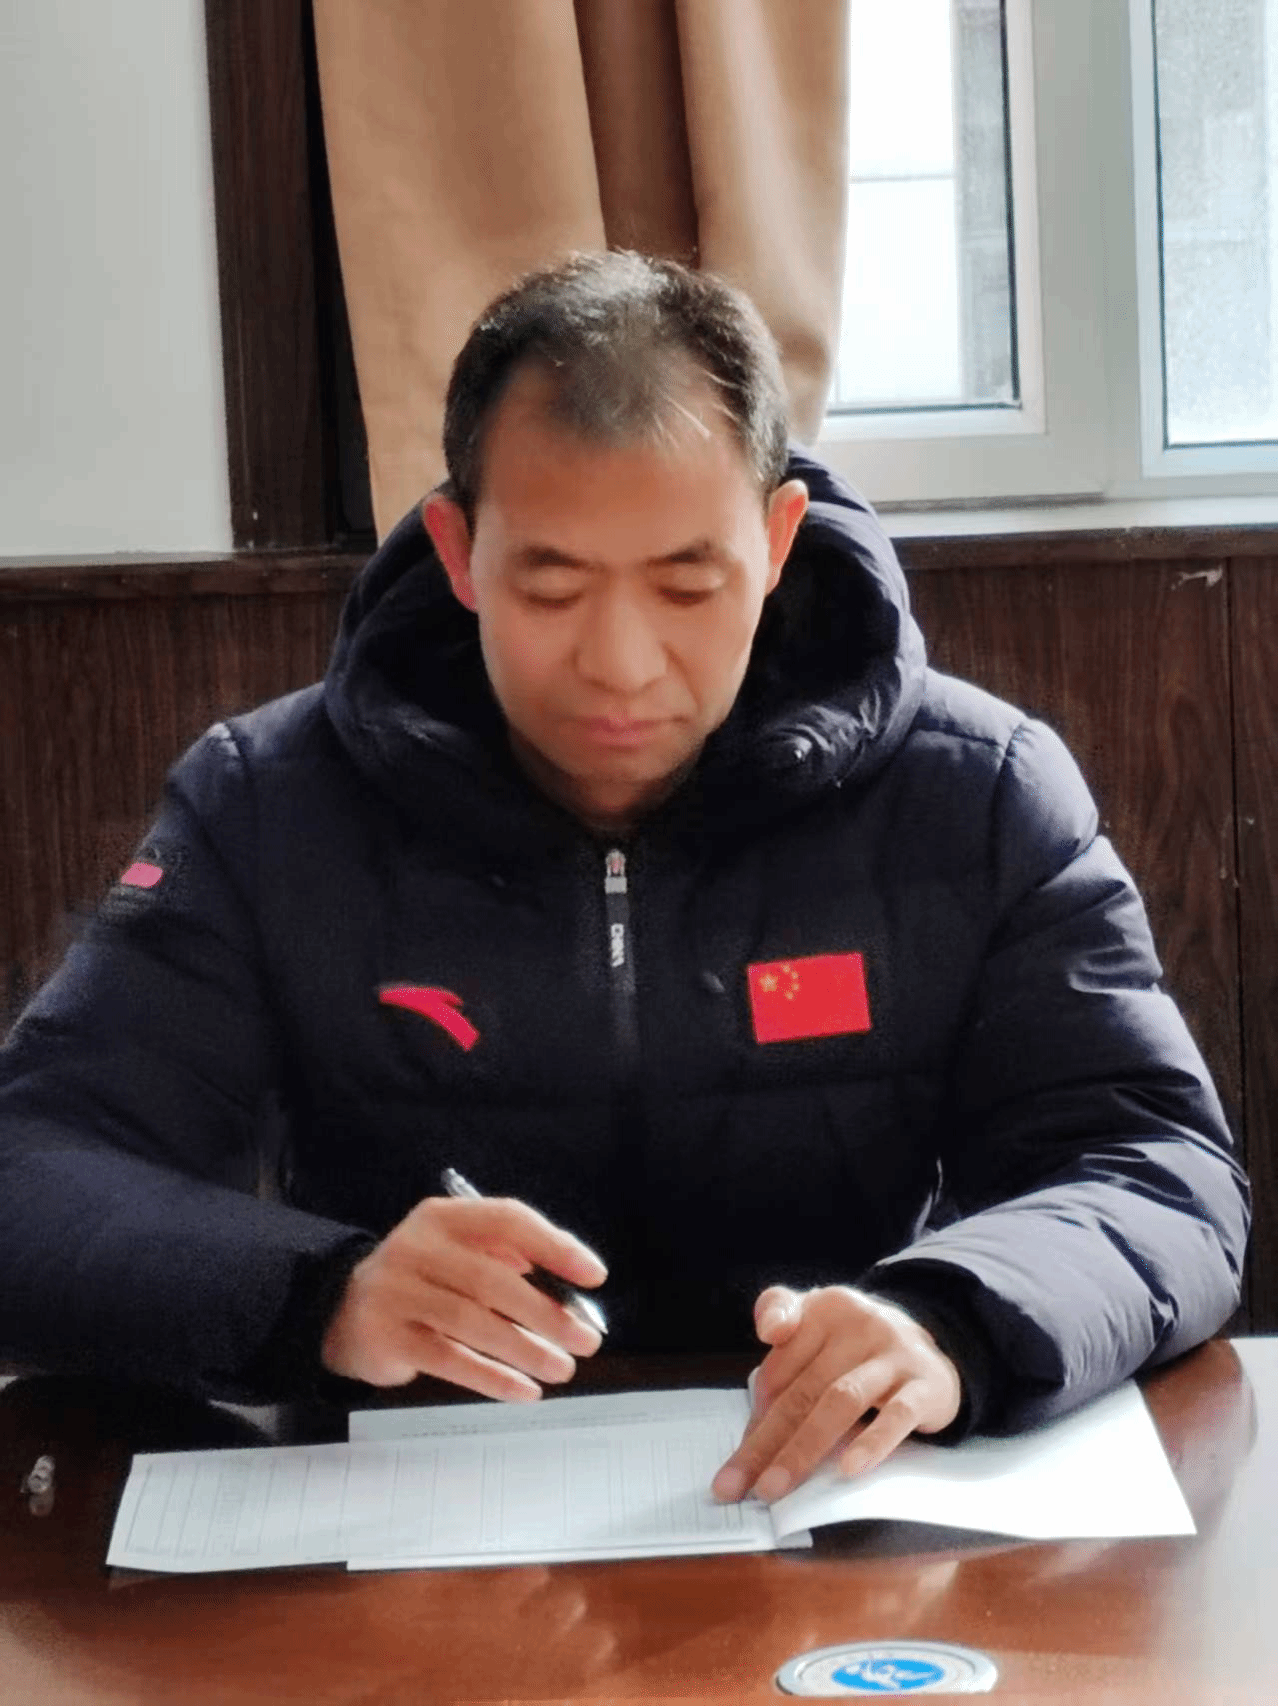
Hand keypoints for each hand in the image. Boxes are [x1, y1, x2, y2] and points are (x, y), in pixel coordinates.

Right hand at [321, 1195, 606, 1399]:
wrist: (341, 1311)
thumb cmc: (421, 1280)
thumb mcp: (456, 1252)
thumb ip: (506, 1260)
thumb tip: (568, 1288)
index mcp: (444, 1217)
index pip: (508, 1220)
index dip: (555, 1246)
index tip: (594, 1275)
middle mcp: (418, 1247)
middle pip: (493, 1279)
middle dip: (547, 1313)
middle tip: (586, 1339)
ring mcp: (397, 1291)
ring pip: (472, 1322)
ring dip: (525, 1349)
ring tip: (561, 1368)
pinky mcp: (387, 1336)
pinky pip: (449, 1359)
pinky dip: (491, 1377)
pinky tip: (523, 1389)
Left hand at [710, 1285, 961, 1502]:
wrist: (932, 1348)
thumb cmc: (859, 1345)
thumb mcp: (819, 1322)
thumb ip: (779, 1333)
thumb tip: (759, 1377)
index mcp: (824, 1308)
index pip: (780, 1368)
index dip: (755, 1417)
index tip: (736, 1462)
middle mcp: (859, 1324)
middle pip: (803, 1390)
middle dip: (766, 1442)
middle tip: (740, 1485)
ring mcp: (894, 1354)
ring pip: (841, 1401)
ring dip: (804, 1448)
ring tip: (776, 1486)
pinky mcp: (925, 1384)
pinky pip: (897, 1415)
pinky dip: (871, 1442)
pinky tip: (848, 1470)